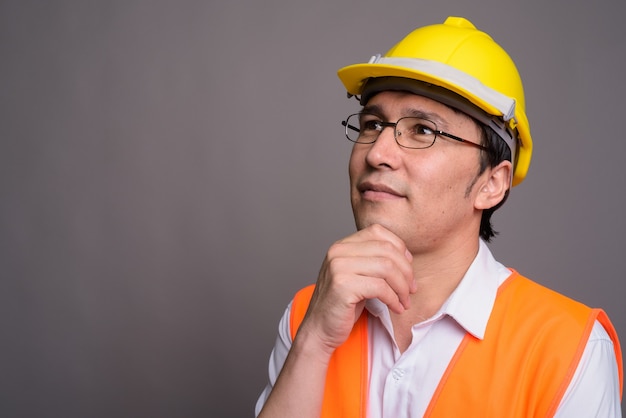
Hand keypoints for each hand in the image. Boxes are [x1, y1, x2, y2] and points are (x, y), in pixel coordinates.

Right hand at [297, 224, 415, 355]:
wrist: (319, 329)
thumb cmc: (342, 305)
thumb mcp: (357, 275)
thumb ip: (373, 261)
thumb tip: (406, 256)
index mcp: (342, 245)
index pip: (377, 232)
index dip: (399, 248)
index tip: (408, 267)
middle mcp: (338, 251)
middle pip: (386, 250)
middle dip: (406, 271)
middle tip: (411, 290)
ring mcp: (338, 267)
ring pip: (386, 268)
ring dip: (402, 287)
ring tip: (405, 301)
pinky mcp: (342, 285)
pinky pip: (380, 287)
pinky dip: (394, 299)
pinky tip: (396, 308)